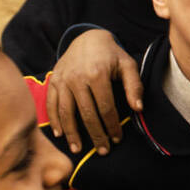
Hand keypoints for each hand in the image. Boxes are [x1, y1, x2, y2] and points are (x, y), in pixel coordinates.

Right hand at [46, 29, 144, 154]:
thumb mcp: (127, 64)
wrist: (87, 38)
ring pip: (66, 112)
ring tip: (77, 149)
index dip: (112, 126)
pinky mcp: (53, 80)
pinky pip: (51, 104)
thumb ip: (134, 86)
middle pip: (86, 114)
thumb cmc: (111, 54)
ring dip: (71, 133)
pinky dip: (54, 120)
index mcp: (97, 74)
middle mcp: (77, 78)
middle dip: (95, 135)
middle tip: (102, 151)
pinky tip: (59, 134)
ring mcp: (63, 79)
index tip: (117, 139)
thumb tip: (138, 109)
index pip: (106, 108)